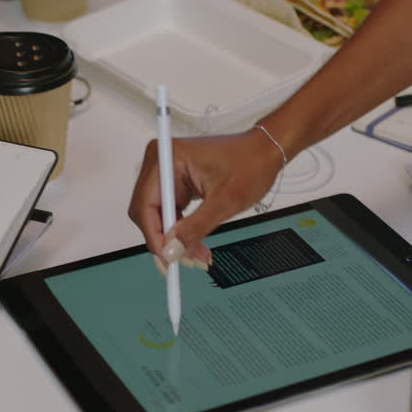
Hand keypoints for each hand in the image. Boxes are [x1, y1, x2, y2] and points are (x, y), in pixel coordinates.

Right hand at [128, 129, 284, 267]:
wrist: (265, 153)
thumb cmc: (251, 163)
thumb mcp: (224, 201)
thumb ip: (194, 228)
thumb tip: (172, 250)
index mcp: (169, 158)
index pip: (146, 205)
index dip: (154, 236)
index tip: (167, 258)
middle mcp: (162, 162)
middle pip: (147, 212)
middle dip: (165, 239)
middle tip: (184, 259)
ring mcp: (168, 172)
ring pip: (158, 216)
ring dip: (174, 238)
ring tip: (197, 255)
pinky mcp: (177, 182)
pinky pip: (170, 212)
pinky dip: (181, 230)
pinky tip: (195, 243)